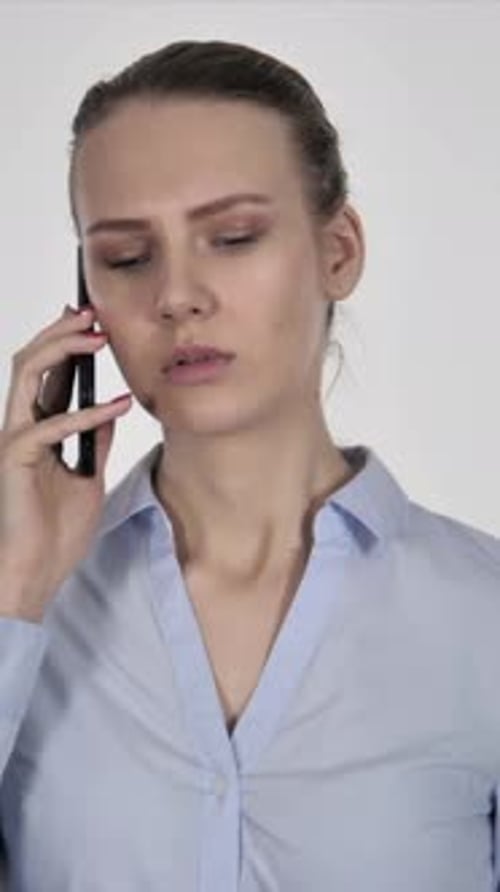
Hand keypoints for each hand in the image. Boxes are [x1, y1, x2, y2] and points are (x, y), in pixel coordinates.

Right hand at [0, 304, 131, 620]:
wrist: (39, 571)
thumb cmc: (57, 531)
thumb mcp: (89, 477)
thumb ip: (94, 441)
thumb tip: (111, 410)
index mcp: (37, 430)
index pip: (46, 374)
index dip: (65, 342)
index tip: (93, 320)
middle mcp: (20, 427)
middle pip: (31, 361)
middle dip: (61, 331)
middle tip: (94, 314)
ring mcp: (15, 440)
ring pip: (27, 374)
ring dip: (61, 349)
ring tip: (96, 336)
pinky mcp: (16, 459)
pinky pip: (50, 426)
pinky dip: (85, 413)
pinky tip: (116, 406)